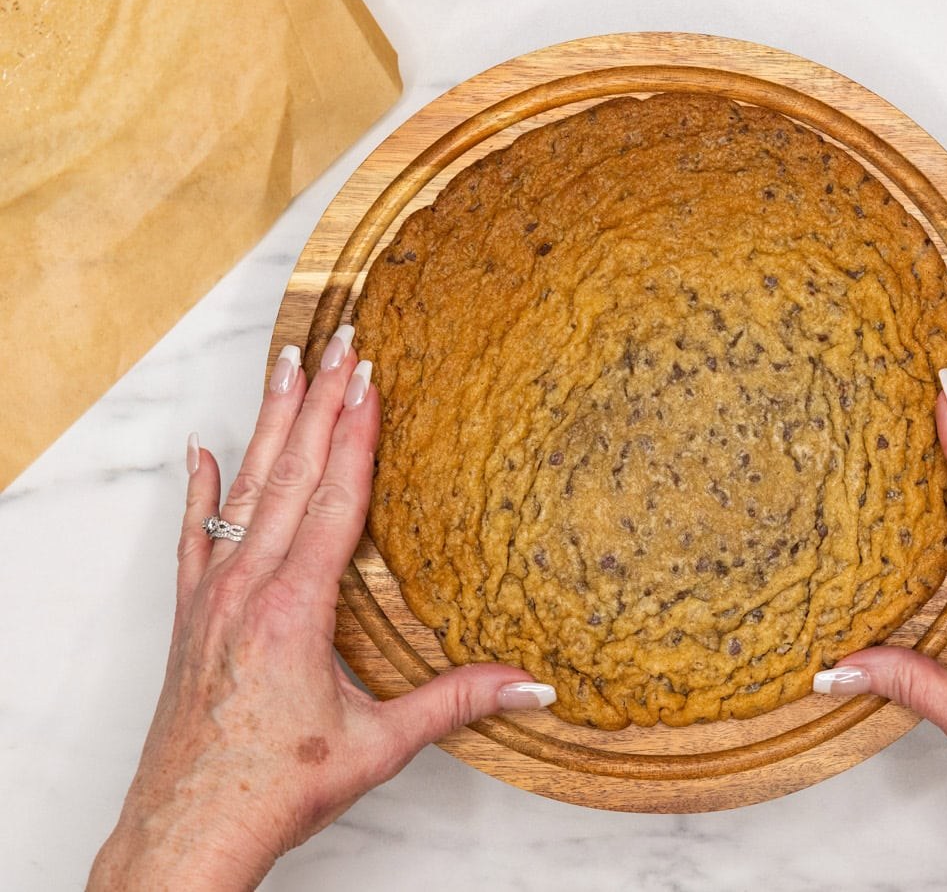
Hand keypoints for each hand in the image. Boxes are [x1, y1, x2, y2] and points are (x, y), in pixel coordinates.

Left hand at [90, 327, 554, 890]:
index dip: (357, 433)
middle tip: (337, 341)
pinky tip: (202, 448)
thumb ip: (457, 702)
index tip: (370, 376)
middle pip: (292, 473)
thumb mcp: (380, 745)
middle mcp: (249, 588)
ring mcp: (214, 597)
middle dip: (319, 401)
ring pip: (244, 489)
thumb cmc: (274, 789)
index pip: (336, 498)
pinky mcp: (193, 618)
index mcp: (297, 608)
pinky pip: (195, 535)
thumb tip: (533, 685)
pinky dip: (200, 487)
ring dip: (270, 423)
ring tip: (284, 365)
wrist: (186, 833)